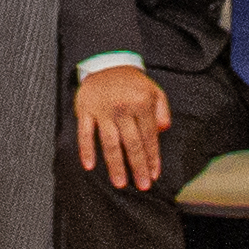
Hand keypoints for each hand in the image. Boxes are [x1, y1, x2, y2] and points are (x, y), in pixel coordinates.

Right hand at [73, 64, 168, 192]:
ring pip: (110, 142)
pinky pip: (85, 133)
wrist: (107, 62)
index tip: (154, 175)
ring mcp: (103, 109)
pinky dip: (86, 150)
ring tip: (120, 183)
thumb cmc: (133, 83)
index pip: (149, 136)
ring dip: (115, 165)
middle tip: (142, 186)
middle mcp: (123, 107)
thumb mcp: (154, 92)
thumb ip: (162, 111)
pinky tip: (89, 166)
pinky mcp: (86, 109)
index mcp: (141, 103)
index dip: (152, 157)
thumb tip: (163, 132)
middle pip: (131, 143)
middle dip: (138, 166)